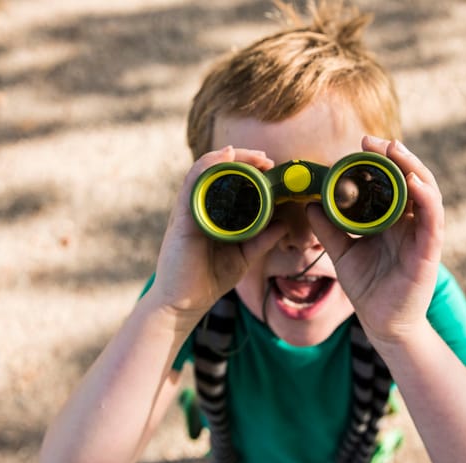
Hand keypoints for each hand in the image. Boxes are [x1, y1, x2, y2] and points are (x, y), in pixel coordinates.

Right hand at [148, 146, 285, 326]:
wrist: (184, 303)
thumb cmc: (209, 279)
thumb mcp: (244, 255)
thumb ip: (262, 240)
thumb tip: (284, 224)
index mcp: (214, 213)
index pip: (230, 180)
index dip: (250, 169)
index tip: (271, 166)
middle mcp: (200, 207)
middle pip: (219, 170)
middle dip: (244, 159)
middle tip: (267, 159)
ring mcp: (189, 210)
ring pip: (206, 171)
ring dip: (229, 159)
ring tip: (253, 157)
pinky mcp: (182, 217)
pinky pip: (192, 184)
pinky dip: (208, 166)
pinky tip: (225, 157)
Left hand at [307, 136, 444, 343]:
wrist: (381, 322)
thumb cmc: (367, 286)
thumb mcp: (342, 252)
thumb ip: (328, 229)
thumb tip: (309, 204)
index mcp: (392, 219)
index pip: (391, 181)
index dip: (380, 160)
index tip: (362, 144)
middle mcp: (411, 222)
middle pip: (411, 178)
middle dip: (395, 156)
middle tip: (373, 140)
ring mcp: (423, 234)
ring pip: (426, 192)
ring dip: (413, 168)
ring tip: (395, 150)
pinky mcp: (429, 251)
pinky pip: (433, 220)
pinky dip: (426, 198)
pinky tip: (413, 183)